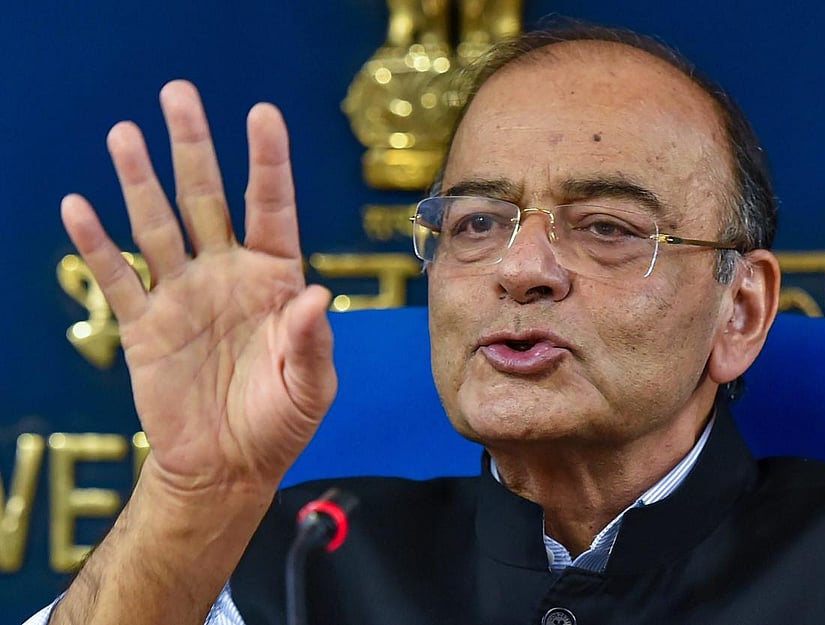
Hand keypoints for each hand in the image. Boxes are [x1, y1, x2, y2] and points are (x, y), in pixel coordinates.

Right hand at [61, 80, 336, 499]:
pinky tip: (78, 207)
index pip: (272, 209)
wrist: (228, 467)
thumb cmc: (279, 423)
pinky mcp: (145, 326)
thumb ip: (314, 341)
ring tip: (123, 134)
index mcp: (276, 281)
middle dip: (194, 147)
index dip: (268, 162)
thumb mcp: (310, 388)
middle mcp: (228, 275)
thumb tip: (318, 295)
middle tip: (177, 94)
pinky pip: (116, 279)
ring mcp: (183, 295)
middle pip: (208, 198)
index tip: (262, 114)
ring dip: (139, 181)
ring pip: (158, 226)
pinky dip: (96, 246)